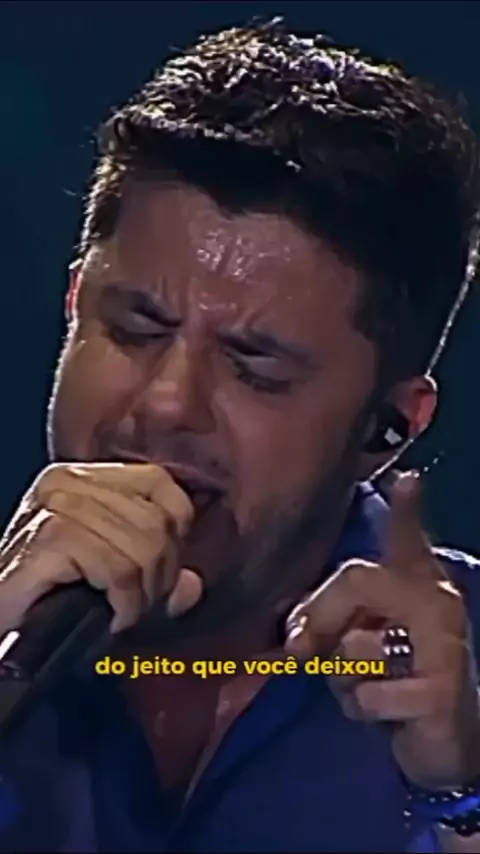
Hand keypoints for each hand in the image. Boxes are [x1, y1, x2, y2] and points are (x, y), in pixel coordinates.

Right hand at [0, 463, 201, 633]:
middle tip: (142, 603)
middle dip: (160, 573)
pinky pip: (117, 568)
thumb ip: (153, 572)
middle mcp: (68, 481)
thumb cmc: (45, 597)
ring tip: (125, 612)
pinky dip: (124, 602)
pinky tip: (113, 617)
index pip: (159, 480)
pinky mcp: (49, 538)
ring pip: (141, 546)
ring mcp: (56, 506)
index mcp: (83, 477)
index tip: (164, 565)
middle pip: (155, 519)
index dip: (176, 524)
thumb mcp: (107, 574)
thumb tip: (193, 586)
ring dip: (142, 593)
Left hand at [285, 472, 479, 789]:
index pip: (406, 539)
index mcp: (416, 584)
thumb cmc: (396, 682)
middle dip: (320, 614)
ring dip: (343, 678)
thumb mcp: (355, 642)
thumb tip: (292, 642)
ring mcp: (445, 644)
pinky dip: (363, 711)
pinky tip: (390, 715)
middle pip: (356, 580)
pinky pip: (369, 695)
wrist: (447, 742)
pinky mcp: (442, 689)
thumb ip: (326, 623)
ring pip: (356, 645)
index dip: (406, 510)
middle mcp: (437, 602)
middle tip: (300, 650)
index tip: (408, 479)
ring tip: (371, 685)